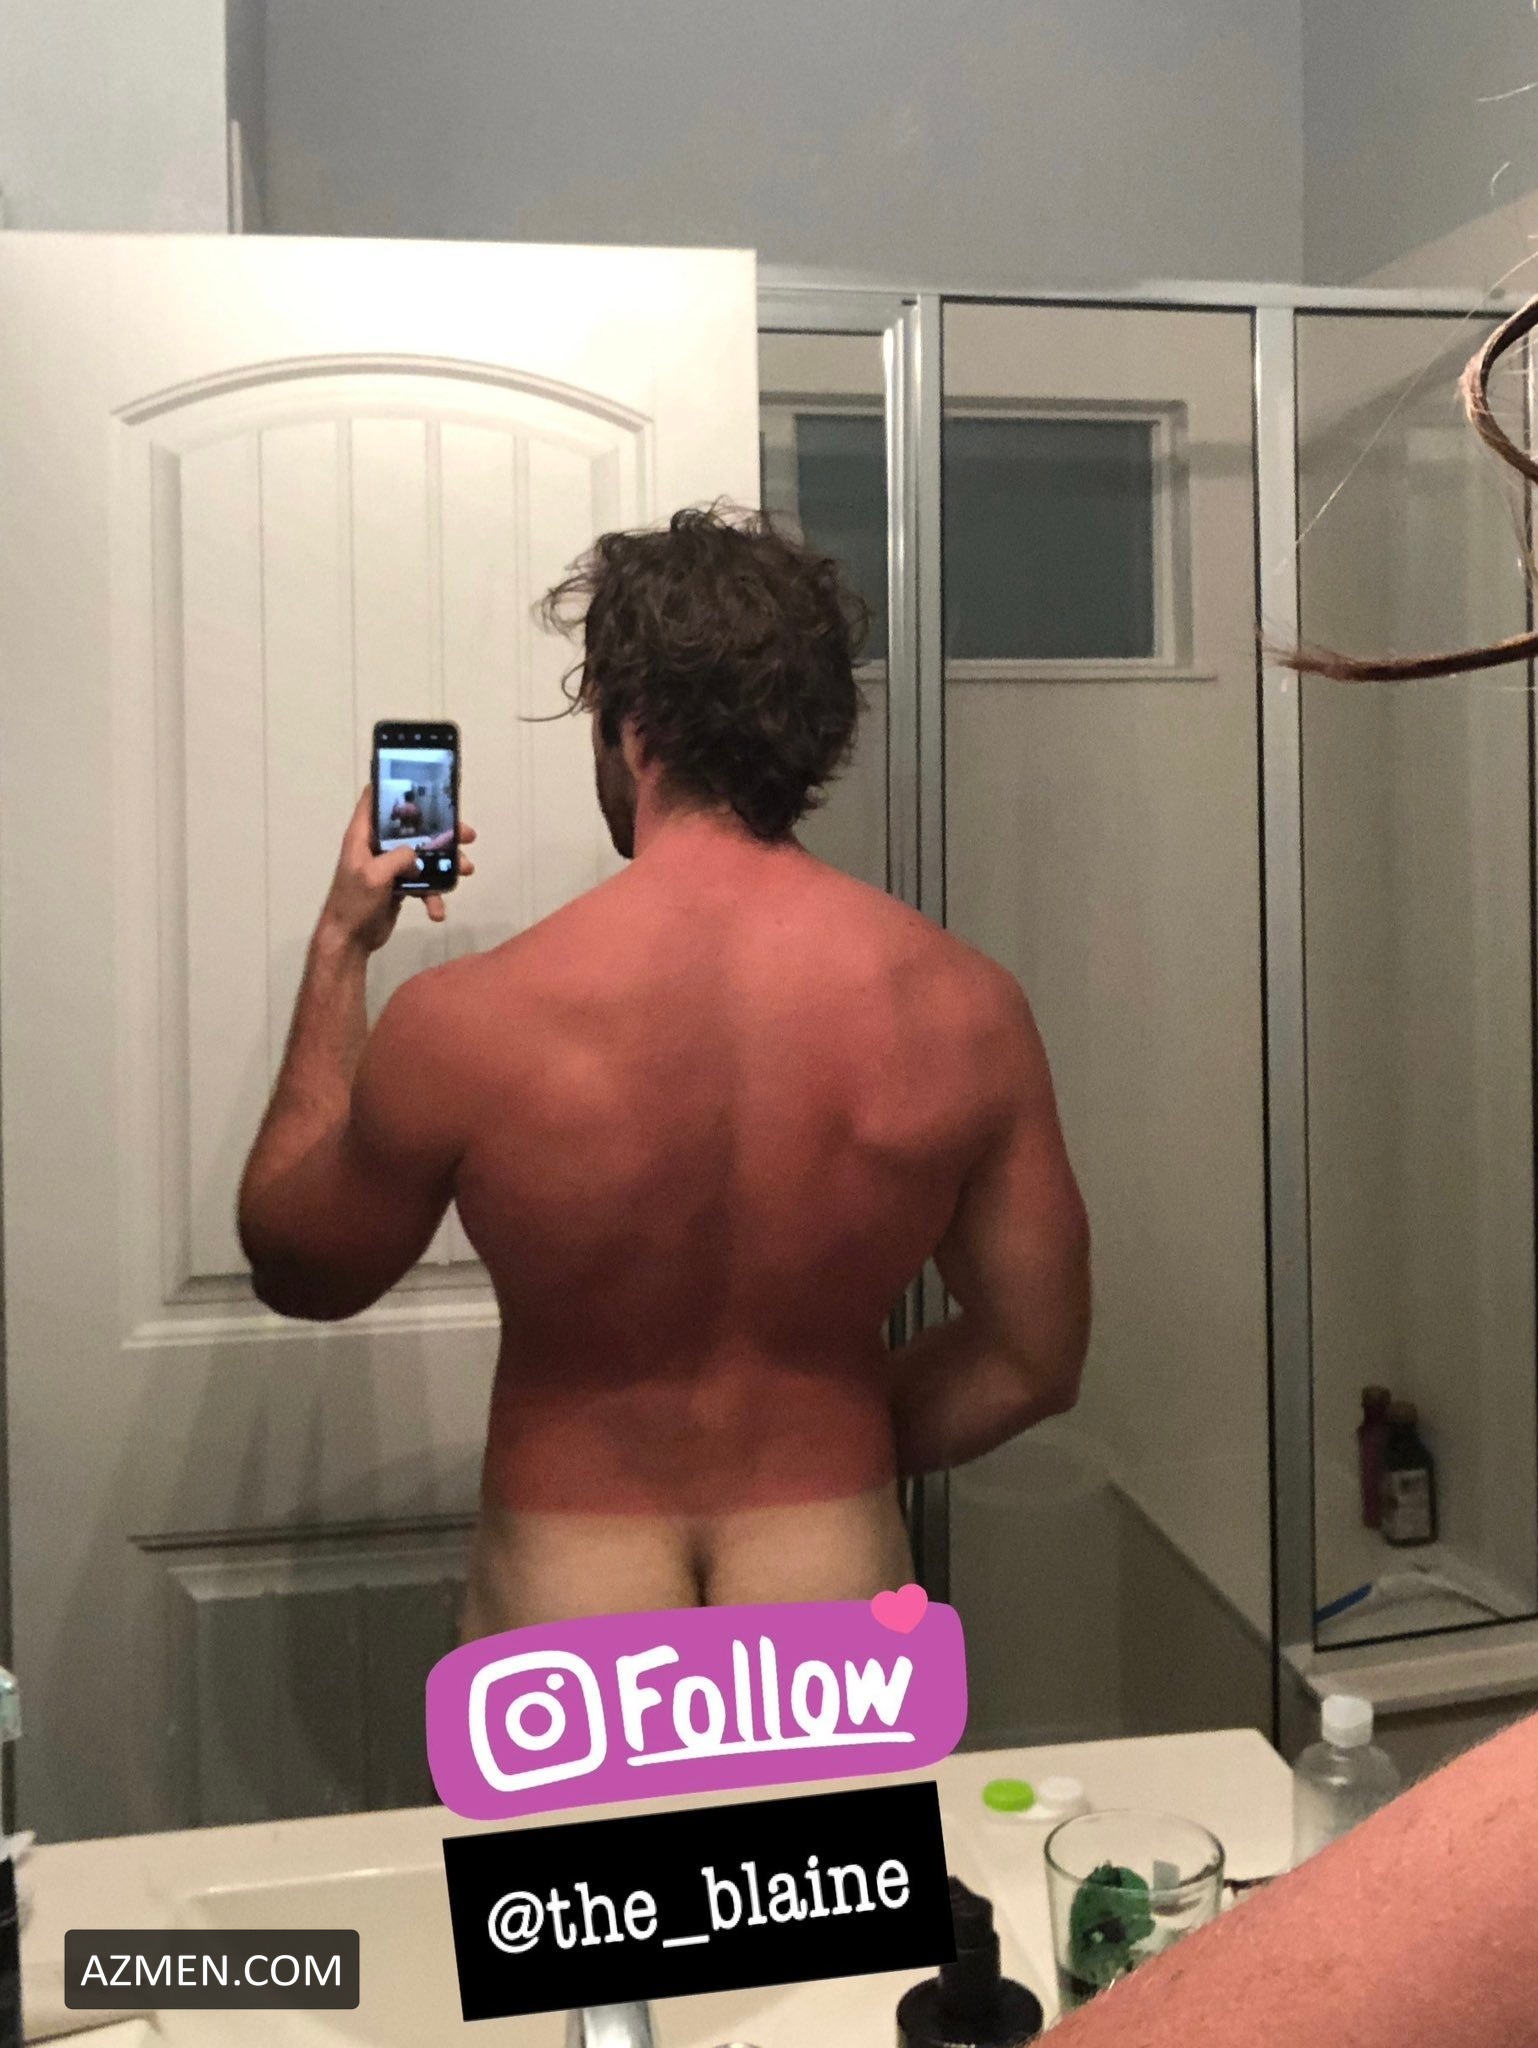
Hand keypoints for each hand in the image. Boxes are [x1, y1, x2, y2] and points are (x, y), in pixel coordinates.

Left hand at [317, 789, 477, 952]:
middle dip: (442, 831)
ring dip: (446, 864)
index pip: (374, 800)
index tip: (421, 784)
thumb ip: (397, 858)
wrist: (350, 939)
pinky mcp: (399, 885)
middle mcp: (377, 846)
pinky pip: (423, 883)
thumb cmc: (354, 902)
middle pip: (413, 828)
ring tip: (466, 870)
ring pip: (424, 856)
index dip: (394, 787)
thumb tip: (417, 857)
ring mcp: (390, 866)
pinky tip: (437, 910)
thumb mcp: (373, 875)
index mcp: (364, 836)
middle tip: (466, 835)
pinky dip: (434, 895)